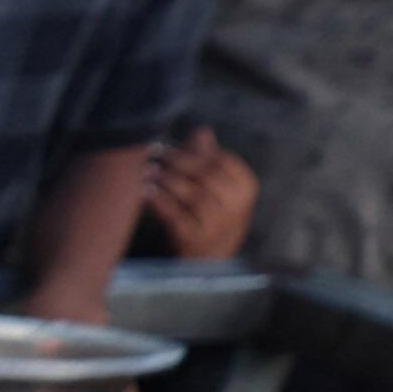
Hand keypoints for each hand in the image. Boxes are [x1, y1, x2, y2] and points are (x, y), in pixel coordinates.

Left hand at [146, 127, 259, 259]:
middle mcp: (237, 207)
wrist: (207, 260)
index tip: (170, 144)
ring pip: (192, 195)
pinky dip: (159, 202)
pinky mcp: (195, 240)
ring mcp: (218, 225)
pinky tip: (146, 191)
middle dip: (177, 161)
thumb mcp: (217, 188)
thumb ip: (208, 159)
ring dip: (167, 180)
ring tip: (147, 170)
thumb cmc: (210, 215)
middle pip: (206, 176)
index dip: (194, 151)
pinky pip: (176, 216)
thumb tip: (201, 131)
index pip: (222, 161)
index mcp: (246, 188)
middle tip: (155, 152)